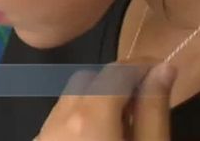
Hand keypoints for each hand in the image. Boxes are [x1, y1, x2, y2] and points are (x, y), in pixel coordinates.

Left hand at [36, 60, 174, 140]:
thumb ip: (152, 111)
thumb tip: (162, 69)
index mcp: (89, 117)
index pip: (115, 72)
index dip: (139, 67)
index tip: (159, 70)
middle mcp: (58, 117)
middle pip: (88, 80)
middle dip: (116, 84)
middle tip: (142, 102)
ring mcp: (43, 131)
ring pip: (70, 98)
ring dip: (95, 100)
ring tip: (122, 123)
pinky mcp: (38, 140)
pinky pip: (57, 118)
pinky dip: (78, 118)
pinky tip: (98, 136)